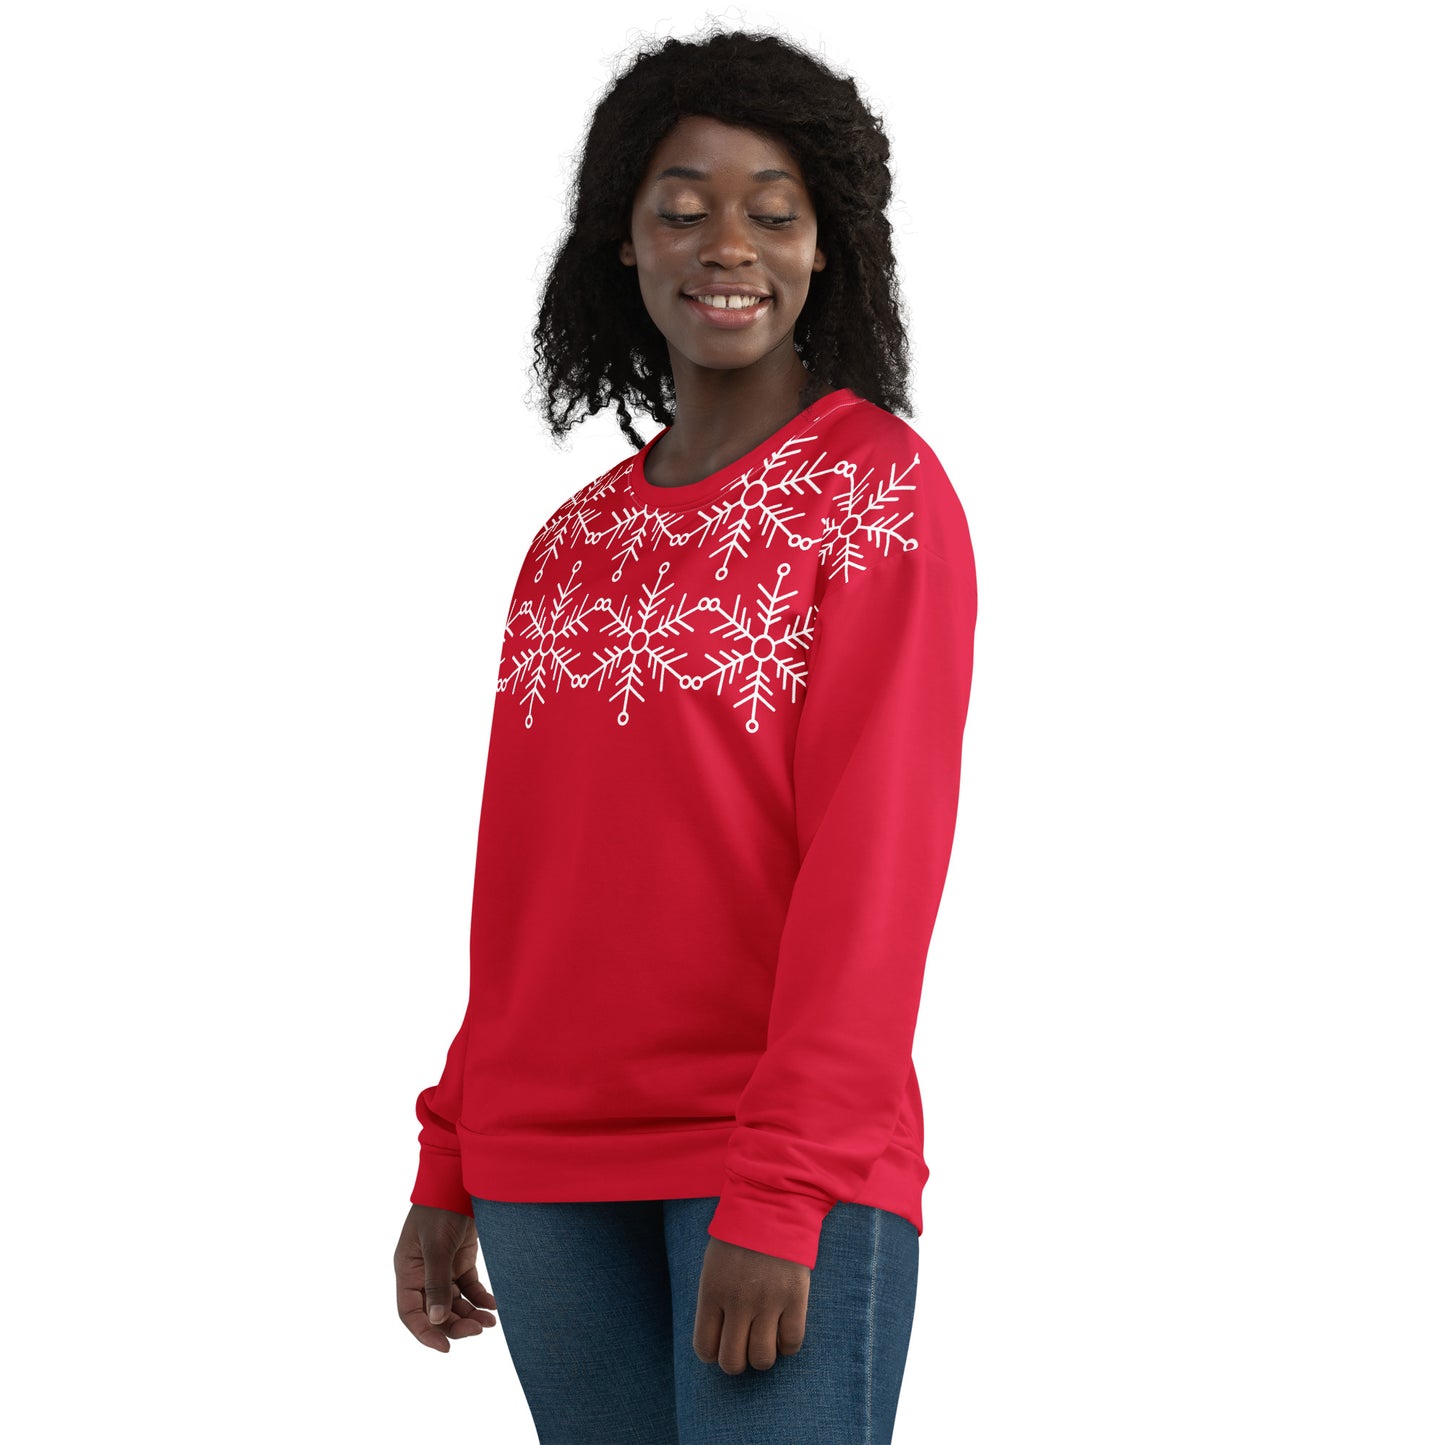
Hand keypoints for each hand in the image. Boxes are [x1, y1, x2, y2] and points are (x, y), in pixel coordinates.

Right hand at [394, 1203, 498, 1351]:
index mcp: (407, 1270)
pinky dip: (480, 1297)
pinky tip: (494, 1306)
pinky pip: (469, 1286)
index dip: (425, 1333)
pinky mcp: (461, 1259)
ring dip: (470, 1313)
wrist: (460, 1178)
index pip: (411, 1312)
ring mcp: (443, 1266)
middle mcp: (423, 1272)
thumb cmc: (440, 1207)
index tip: (445, 1348)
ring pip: (454, 1302)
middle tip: (479, 1329)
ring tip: (490, 1322)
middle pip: (436, 1311)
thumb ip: (437, 1282)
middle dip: (456, 1324)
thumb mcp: (436, 1245)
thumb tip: (437, 1319)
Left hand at [693, 1236, 810, 1373]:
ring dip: (762, 1356)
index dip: (713, 1353)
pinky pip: (792, 1343)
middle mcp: (738, 1301)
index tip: (721, 1344)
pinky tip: (783, 1331)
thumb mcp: (713, 1263)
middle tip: (743, 1346)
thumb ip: (713, 1299)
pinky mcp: (795, 1297)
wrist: (773, 1203)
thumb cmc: (739, 1233)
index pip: (705, 1347)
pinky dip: (787, 1345)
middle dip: (736, 1361)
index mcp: (712, 1291)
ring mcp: (768, 1301)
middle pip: (732, 1361)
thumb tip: (718, 1337)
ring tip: (764, 1339)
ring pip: (762, 1359)